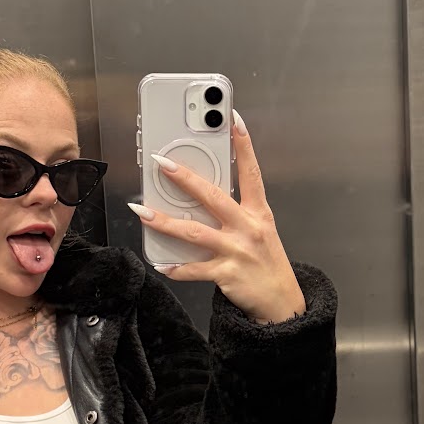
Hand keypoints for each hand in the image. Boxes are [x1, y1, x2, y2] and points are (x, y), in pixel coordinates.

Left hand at [128, 112, 305, 324]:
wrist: (281, 302)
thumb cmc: (267, 263)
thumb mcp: (261, 230)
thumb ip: (238, 212)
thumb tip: (203, 195)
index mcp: (258, 212)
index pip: (251, 172)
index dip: (243, 145)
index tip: (232, 121)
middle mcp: (248, 228)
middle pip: (213, 197)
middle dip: (185, 178)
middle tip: (162, 163)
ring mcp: (236, 251)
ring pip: (195, 232)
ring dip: (165, 221)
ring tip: (142, 212)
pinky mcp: (226, 274)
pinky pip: (195, 269)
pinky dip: (176, 268)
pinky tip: (161, 264)